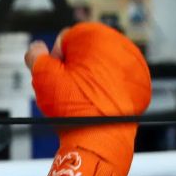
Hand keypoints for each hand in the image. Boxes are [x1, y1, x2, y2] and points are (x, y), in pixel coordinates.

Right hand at [27, 22, 151, 175]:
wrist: (101, 139)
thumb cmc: (73, 108)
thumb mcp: (43, 78)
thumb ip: (35, 57)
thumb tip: (36, 49)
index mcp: (96, 36)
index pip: (66, 38)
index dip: (56, 60)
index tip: (57, 78)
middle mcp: (120, 45)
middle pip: (86, 51)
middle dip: (75, 67)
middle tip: (68, 91)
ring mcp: (133, 64)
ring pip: (102, 65)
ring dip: (91, 77)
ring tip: (82, 99)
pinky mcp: (140, 82)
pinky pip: (118, 79)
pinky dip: (108, 87)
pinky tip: (97, 103)